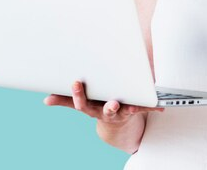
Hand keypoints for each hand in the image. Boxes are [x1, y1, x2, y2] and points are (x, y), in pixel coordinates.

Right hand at [43, 81, 163, 125]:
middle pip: (107, 110)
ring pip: (126, 111)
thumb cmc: (98, 106)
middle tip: (112, 104)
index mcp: (93, 108)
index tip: (76, 82)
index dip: (78, 94)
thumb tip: (46, 100)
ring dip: (131, 109)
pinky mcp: (135, 110)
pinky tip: (160, 107)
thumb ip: (66, 100)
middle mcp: (107, 112)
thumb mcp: (84, 103)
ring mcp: (122, 112)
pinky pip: (144, 108)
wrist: (117, 124)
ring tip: (135, 107)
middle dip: (109, 107)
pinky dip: (152, 106)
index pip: (83, 103)